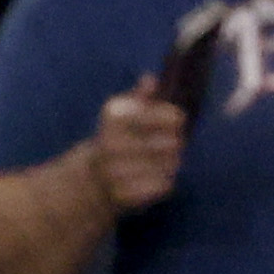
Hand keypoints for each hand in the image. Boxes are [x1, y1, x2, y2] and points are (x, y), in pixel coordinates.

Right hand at [86, 83, 189, 216]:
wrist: (93, 178)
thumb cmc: (117, 139)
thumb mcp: (123, 114)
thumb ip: (140, 97)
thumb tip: (151, 79)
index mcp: (113, 118)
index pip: (158, 116)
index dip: (173, 118)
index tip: (180, 120)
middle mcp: (112, 144)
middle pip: (169, 142)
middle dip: (176, 142)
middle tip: (175, 143)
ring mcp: (117, 171)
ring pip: (169, 164)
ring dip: (172, 162)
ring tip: (167, 160)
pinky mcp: (125, 194)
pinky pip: (163, 185)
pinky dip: (165, 180)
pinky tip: (157, 175)